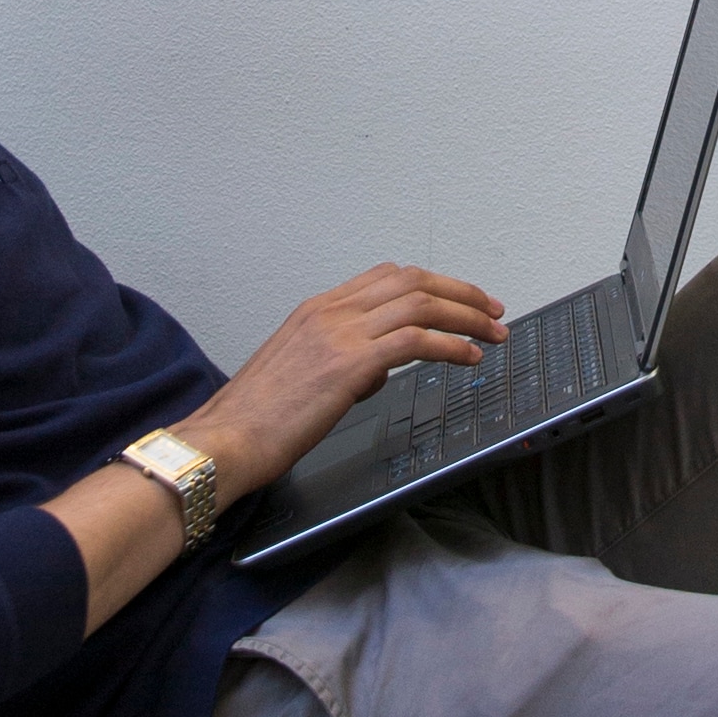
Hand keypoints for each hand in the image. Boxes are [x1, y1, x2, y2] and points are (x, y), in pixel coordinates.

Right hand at [186, 264, 507, 503]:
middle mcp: (330, 312)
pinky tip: (468, 356)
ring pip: (421, 303)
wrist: (225, 439)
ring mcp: (339, 333)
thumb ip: (339, 362)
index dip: (431, 284)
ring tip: (493, 333)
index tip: (459, 299)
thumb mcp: (299, 373)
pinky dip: (451, 345)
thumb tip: (374, 371)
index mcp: (317, 310)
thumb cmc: (255, 419)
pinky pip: (416, 341)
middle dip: (460, 293)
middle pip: (412, 280)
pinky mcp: (349, 364)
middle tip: (491, 310)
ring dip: (466, 316)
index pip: (386, 277)